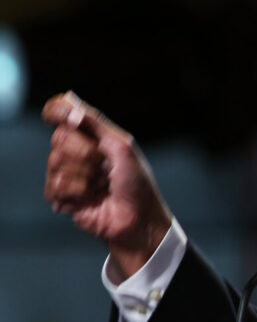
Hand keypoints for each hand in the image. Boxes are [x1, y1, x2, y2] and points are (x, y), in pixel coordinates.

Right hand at [42, 91, 171, 279]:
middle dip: (85, 152)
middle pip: (60, 137)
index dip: (59, 111)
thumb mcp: (122, 146)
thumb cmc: (136, 183)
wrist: (137, 218)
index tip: (66, 116)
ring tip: (100, 185)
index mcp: (93, 136)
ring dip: (83, 174)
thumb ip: (96, 123)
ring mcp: (67, 174)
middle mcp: (77, 152)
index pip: (63, 114)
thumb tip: (71, 103)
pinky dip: (76, 192)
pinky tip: (90, 199)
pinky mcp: (61, 197)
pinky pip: (54, 186)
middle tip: (103, 166)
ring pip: (55, 161)